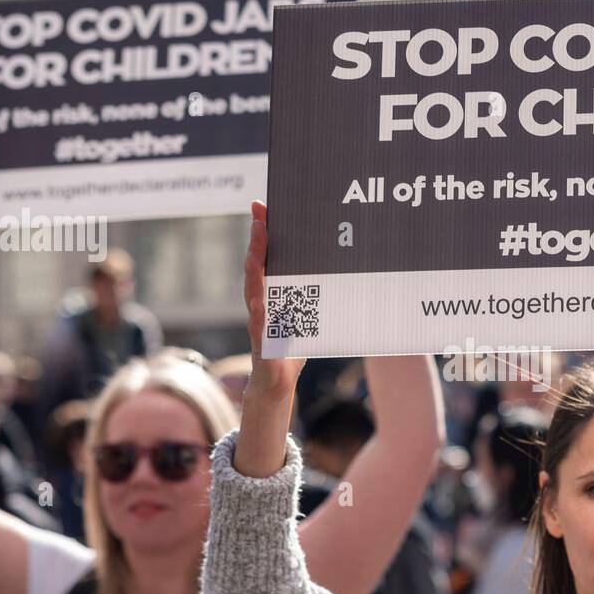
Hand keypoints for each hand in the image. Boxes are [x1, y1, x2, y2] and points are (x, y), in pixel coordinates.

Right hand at [243, 200, 304, 401]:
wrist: (276, 386)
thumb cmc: (290, 350)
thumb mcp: (307, 319)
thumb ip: (315, 299)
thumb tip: (341, 274)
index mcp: (272, 295)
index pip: (266, 258)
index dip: (263, 234)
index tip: (263, 207)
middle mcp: (261, 304)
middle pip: (257, 267)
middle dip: (257, 241)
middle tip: (258, 216)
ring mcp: (259, 322)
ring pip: (253, 290)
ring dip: (254, 268)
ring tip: (256, 247)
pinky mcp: (262, 344)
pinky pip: (258, 325)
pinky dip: (258, 312)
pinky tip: (258, 299)